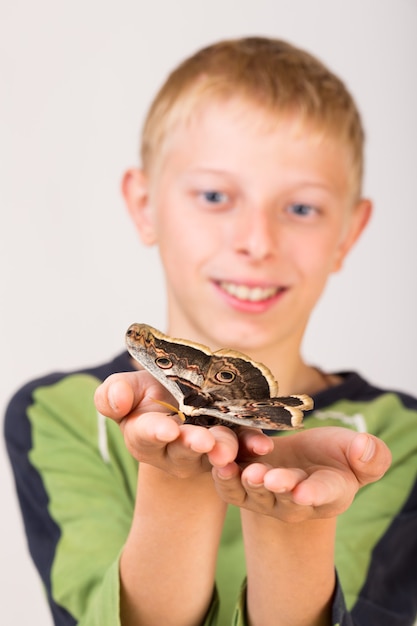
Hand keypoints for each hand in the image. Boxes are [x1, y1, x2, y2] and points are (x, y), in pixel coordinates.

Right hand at [94, 371, 270, 477]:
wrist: (184, 397)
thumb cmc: (149, 394)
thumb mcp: (129, 389)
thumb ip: (114, 394)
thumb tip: (115, 398)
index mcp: (145, 437)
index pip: (147, 437)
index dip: (156, 433)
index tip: (166, 429)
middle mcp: (176, 451)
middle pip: (184, 450)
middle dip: (192, 445)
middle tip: (202, 441)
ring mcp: (207, 451)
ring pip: (215, 453)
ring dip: (222, 449)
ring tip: (227, 447)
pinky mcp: (234, 445)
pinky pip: (244, 449)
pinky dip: (252, 446)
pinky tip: (262, 444)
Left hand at [212, 427, 391, 521]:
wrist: (306, 460)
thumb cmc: (337, 455)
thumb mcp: (357, 452)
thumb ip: (370, 456)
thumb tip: (366, 448)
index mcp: (330, 492)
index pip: (323, 493)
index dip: (314, 493)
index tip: (304, 492)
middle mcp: (295, 501)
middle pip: (285, 497)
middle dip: (278, 486)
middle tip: (270, 478)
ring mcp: (267, 496)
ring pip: (255, 493)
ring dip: (249, 482)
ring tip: (246, 471)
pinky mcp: (243, 484)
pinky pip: (231, 487)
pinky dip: (225, 479)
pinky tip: (221, 465)